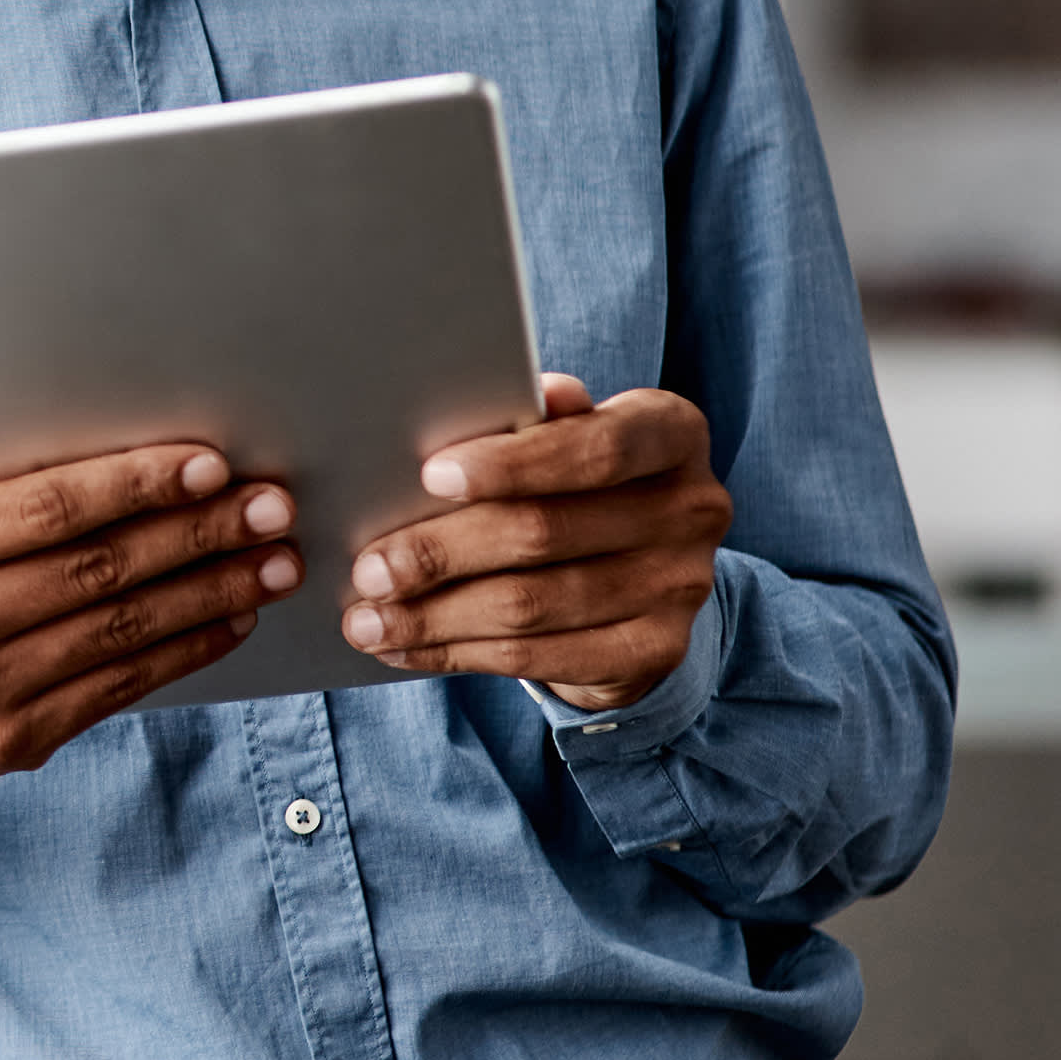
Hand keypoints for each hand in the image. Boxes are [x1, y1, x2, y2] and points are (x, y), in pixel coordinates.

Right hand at [0, 372, 303, 777]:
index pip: (39, 511)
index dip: (129, 485)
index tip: (205, 463)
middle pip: (94, 570)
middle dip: (194, 534)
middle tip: (268, 505)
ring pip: (119, 632)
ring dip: (210, 593)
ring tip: (274, 560)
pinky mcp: (13, 742)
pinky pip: (119, 687)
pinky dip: (185, 650)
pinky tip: (232, 617)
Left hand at [341, 375, 728, 708]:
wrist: (642, 571)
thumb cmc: (577, 481)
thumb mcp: (565, 437)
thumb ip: (530, 423)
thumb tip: (491, 401)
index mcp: (671, 431)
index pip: (596, 447)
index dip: (512, 463)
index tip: (429, 475)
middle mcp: (692, 507)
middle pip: (546, 532)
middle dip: (441, 552)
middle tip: (369, 567)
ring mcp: (682, 586)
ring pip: (532, 605)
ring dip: (436, 616)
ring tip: (368, 619)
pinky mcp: (656, 651)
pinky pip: (540, 658)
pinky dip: (459, 653)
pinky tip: (407, 647)